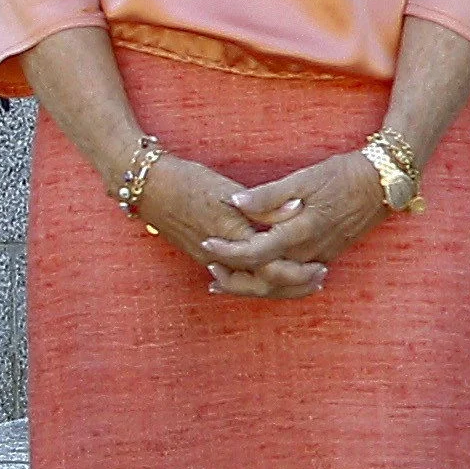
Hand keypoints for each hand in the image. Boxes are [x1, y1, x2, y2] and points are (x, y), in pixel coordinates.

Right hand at [128, 154, 324, 298]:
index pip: (270, 267)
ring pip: (248, 283)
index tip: (321, 267)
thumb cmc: (190, 183)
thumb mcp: (228, 189)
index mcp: (231, 237)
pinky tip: (268, 277)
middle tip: (319, 278)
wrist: (148, 188)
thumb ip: (264, 203)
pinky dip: (253, 280)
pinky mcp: (203, 255)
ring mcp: (209, 258)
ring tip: (302, 278)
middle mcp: (220, 255)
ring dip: (275, 284)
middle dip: (292, 285)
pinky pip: (233, 276)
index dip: (297, 272)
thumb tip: (297, 208)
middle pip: (262, 283)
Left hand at [200, 151, 390, 295]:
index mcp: (302, 230)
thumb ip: (270, 194)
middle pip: (264, 279)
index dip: (228, 250)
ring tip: (225, 278)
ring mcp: (322, 257)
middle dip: (233, 278)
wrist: (387, 183)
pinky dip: (272, 282)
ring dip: (250, 285)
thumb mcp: (307, 177)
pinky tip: (261, 273)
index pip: (256, 252)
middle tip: (209, 268)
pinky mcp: (329, 256)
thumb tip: (235, 202)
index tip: (208, 240)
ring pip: (280, 284)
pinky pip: (295, 279)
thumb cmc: (346, 174)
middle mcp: (311, 251)